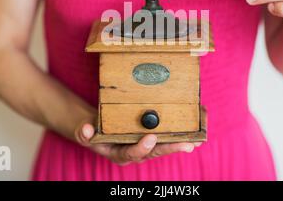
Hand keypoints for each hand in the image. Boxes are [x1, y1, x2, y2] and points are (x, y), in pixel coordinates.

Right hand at [75, 115, 199, 165]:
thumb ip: (85, 134)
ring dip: (181, 142)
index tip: (150, 138)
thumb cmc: (95, 132)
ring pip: (165, 145)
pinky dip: (182, 133)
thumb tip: (86, 129)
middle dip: (172, 147)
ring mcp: (146, 145)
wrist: (100, 130)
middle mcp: (136, 152)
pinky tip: (196, 128)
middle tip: (187, 144)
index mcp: (121, 153)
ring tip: (198, 140)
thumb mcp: (86, 133)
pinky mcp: (154, 137)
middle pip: (156, 152)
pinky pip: (168, 136)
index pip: (132, 154)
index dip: (142, 148)